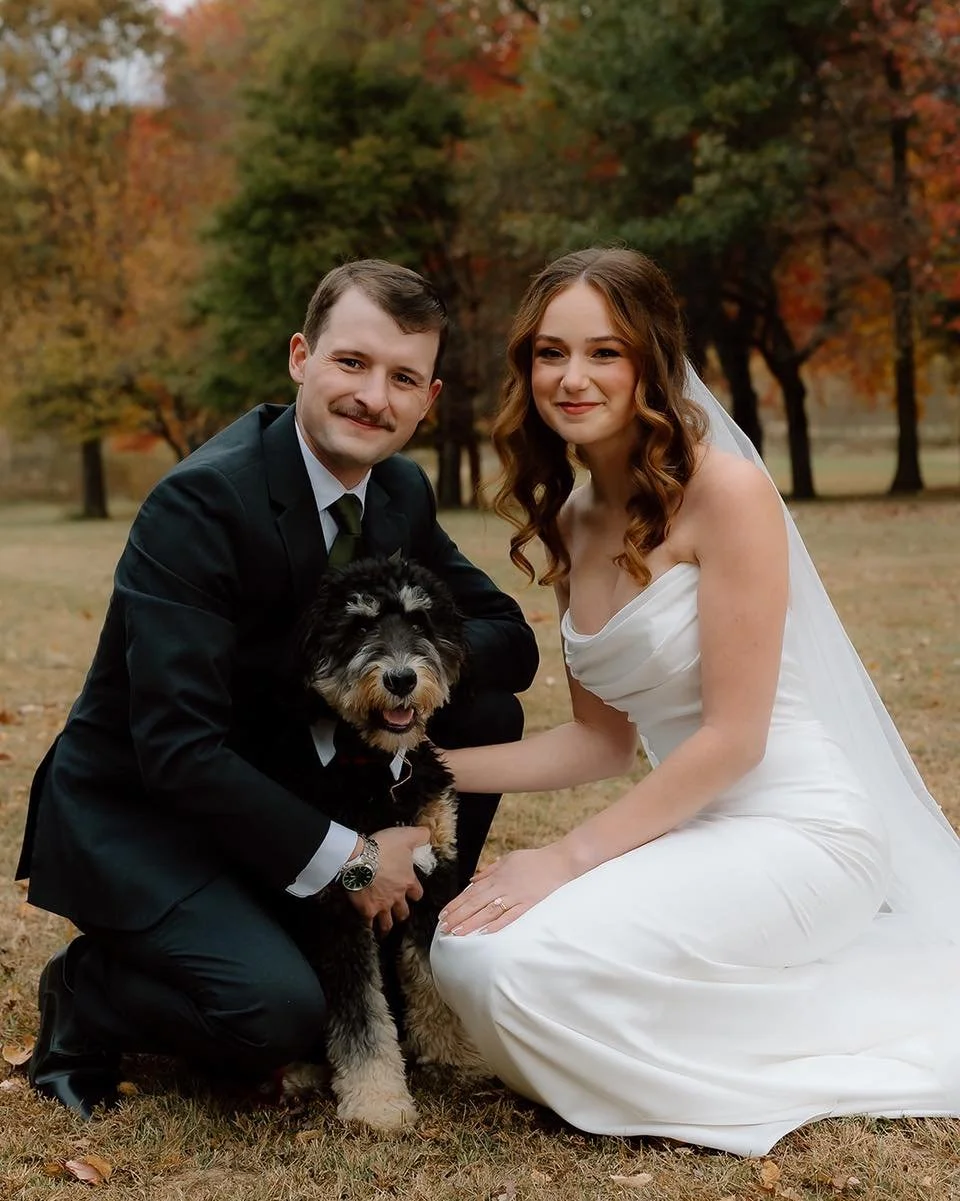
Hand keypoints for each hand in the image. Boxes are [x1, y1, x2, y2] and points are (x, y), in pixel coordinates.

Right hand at [343, 826, 428, 934]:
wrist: (359, 858)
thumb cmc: (383, 848)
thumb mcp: (405, 836)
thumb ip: (420, 835)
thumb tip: (428, 834)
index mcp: (408, 881)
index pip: (417, 893)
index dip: (415, 893)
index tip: (412, 893)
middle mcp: (397, 896)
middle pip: (403, 912)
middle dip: (402, 913)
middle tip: (399, 912)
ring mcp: (382, 905)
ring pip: (387, 922)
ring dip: (387, 925)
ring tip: (385, 928)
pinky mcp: (367, 909)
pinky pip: (369, 924)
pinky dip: (368, 927)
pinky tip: (366, 929)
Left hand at [438, 844, 576, 935]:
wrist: (559, 861)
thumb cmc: (534, 860)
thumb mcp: (508, 859)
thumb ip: (489, 871)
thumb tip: (472, 880)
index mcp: (497, 876)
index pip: (471, 892)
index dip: (456, 904)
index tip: (444, 914)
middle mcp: (503, 886)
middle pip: (475, 903)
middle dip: (458, 916)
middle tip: (444, 927)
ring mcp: (516, 896)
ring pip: (489, 911)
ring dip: (472, 922)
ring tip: (457, 932)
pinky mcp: (529, 904)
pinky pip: (511, 916)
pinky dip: (497, 924)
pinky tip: (485, 933)